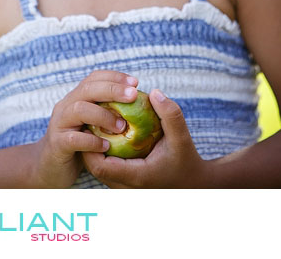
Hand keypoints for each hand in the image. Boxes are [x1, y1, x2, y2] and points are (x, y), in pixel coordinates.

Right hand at [30, 70, 139, 187]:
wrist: (48, 167)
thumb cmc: (79, 144)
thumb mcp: (93, 124)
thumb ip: (109, 111)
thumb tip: (141, 102)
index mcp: (76, 98)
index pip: (94, 78)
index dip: (115, 77)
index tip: (135, 82)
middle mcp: (66, 106)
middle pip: (88, 88)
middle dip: (112, 89)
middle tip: (133, 95)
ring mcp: (59, 124)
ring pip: (79, 109)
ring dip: (103, 115)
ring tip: (122, 125)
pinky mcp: (56, 144)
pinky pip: (73, 139)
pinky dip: (91, 141)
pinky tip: (106, 146)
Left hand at [83, 89, 208, 187]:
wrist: (192, 183)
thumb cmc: (186, 160)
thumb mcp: (181, 137)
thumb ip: (170, 115)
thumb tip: (153, 92)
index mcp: (136, 176)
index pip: (100, 165)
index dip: (90, 145)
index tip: (92, 123)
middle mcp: (126, 187)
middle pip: (94, 168)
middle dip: (89, 145)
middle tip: (90, 121)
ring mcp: (124, 188)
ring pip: (98, 170)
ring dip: (95, 150)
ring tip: (97, 126)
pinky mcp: (125, 185)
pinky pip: (107, 170)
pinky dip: (104, 155)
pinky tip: (109, 136)